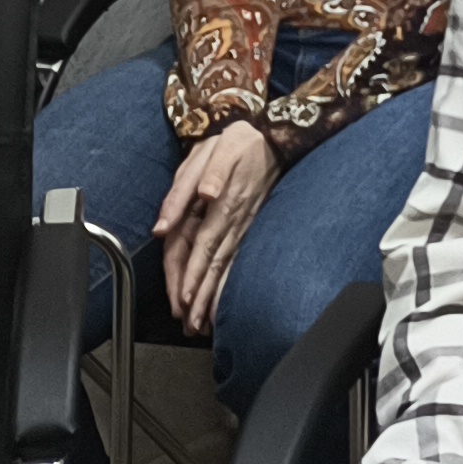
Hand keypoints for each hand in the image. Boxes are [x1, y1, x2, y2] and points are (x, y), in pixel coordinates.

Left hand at [157, 120, 279, 334]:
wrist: (276, 139)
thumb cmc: (239, 143)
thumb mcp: (212, 152)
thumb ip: (195, 181)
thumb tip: (191, 204)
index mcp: (220, 203)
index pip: (203, 245)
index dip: (193, 274)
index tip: (185, 298)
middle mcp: (233, 220)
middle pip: (213, 264)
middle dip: (202, 296)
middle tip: (191, 325)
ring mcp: (244, 226)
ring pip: (226, 266)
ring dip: (214, 296)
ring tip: (203, 322)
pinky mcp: (249, 227)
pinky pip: (238, 260)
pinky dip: (230, 283)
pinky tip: (223, 300)